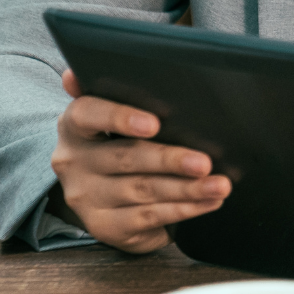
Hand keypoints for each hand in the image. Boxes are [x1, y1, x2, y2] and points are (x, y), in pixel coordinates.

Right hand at [49, 69, 229, 252]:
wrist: (105, 195)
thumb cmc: (122, 141)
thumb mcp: (119, 116)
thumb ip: (120, 90)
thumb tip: (95, 68)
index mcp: (75, 125)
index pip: (87, 114)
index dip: (120, 117)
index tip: (154, 123)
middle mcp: (73, 162)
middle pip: (126, 158)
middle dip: (170, 159)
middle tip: (205, 161)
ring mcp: (86, 197)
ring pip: (143, 190)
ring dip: (187, 188)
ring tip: (220, 184)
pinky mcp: (104, 226)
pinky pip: (149, 217)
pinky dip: (184, 209)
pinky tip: (209, 201)